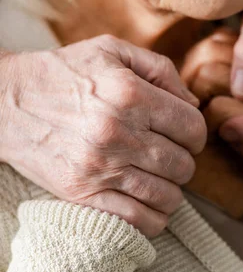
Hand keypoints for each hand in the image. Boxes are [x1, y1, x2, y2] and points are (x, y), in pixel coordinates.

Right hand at [0, 35, 206, 236]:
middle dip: (183, 163)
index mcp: (131, 94)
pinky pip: (137, 221)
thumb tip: (194, 105)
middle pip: (183, 165)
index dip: (195, 134)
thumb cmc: (63, 74)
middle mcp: (119, 133)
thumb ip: (161, 70)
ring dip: (170, 192)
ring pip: (166, 196)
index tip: (183, 136)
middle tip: (168, 157)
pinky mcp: (82, 194)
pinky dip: (153, 220)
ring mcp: (100, 168)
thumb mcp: (112, 51)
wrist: (5, 103)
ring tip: (158, 181)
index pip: (193, 128)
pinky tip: (148, 206)